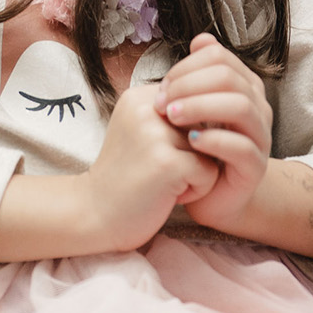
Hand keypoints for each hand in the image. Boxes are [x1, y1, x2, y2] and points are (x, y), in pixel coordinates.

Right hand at [81, 83, 219, 253]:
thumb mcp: (140, 132)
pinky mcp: (168, 162)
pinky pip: (210, 171)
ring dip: (195, 172)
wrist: (95, 215)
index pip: (192, 105)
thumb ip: (170, 116)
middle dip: (192, 153)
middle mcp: (146, 108)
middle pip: (204, 125)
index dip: (185, 135)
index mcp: (139, 97)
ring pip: (210, 148)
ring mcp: (156, 134)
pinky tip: (169, 195)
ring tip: (164, 182)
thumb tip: (217, 110)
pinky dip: (197, 190)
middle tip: (159, 171)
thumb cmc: (125, 177)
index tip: (155, 152)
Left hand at [158, 34, 273, 233]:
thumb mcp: (193, 107)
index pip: (218, 56)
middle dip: (189, 85)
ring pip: (241, 106)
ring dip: (201, 107)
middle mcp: (257, 107)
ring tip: (171, 117)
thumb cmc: (197, 147)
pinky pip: (242, 146)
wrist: (210, 195)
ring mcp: (260, 137)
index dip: (186, 66)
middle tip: (161, 103)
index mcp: (243, 86)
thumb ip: (196, 75)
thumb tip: (200, 40)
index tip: (162, 86)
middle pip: (229, 77)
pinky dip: (214, 139)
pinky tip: (190, 141)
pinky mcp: (255, 167)